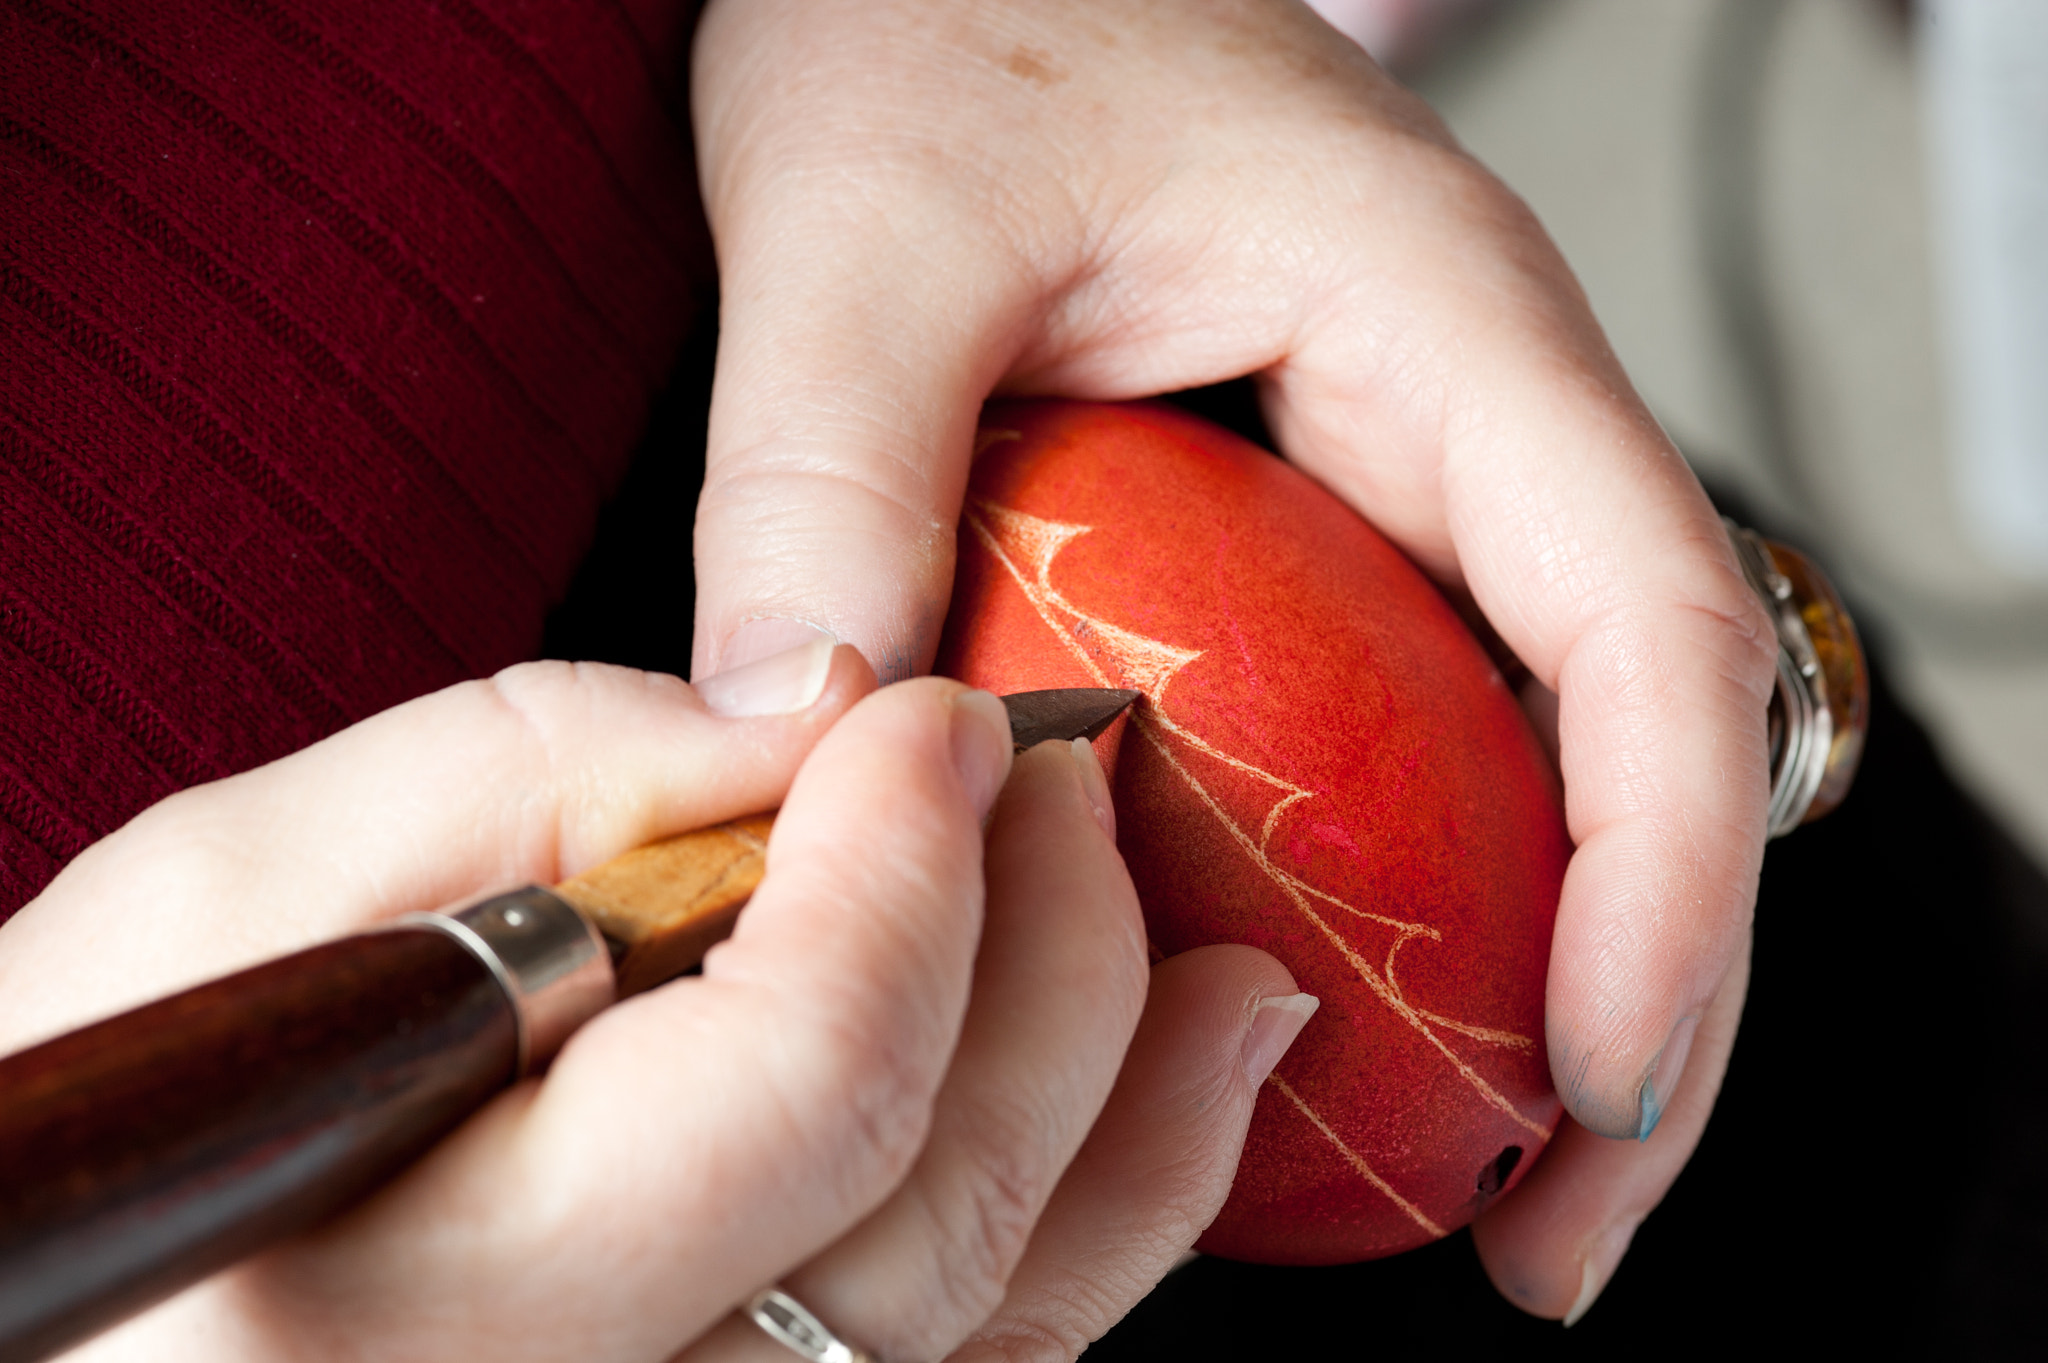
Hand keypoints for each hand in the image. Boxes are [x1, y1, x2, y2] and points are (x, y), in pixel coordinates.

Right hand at [4, 649, 1306, 1361]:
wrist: (91, 1271)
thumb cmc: (93, 1085)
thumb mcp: (232, 882)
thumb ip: (531, 771)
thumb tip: (811, 716)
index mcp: (410, 1278)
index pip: (800, 1077)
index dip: (910, 874)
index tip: (938, 727)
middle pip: (937, 1203)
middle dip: (1050, 963)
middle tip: (1069, 789)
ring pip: (992, 1320)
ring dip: (1140, 1119)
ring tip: (1228, 968)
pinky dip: (1102, 1238)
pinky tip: (1169, 1115)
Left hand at [688, 0, 1776, 1319]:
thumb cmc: (938, 8)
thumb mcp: (861, 224)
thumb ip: (828, 470)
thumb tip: (811, 742)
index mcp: (1437, 322)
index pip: (1642, 621)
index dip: (1663, 879)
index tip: (1607, 1090)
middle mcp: (1448, 424)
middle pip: (1624, 746)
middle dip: (1621, 1002)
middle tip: (1541, 1235)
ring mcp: (1376, 494)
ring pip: (1511, 767)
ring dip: (1499, 981)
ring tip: (1445, 1186)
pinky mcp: (1289, 545)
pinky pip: (1372, 745)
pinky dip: (1361, 900)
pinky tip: (1284, 1022)